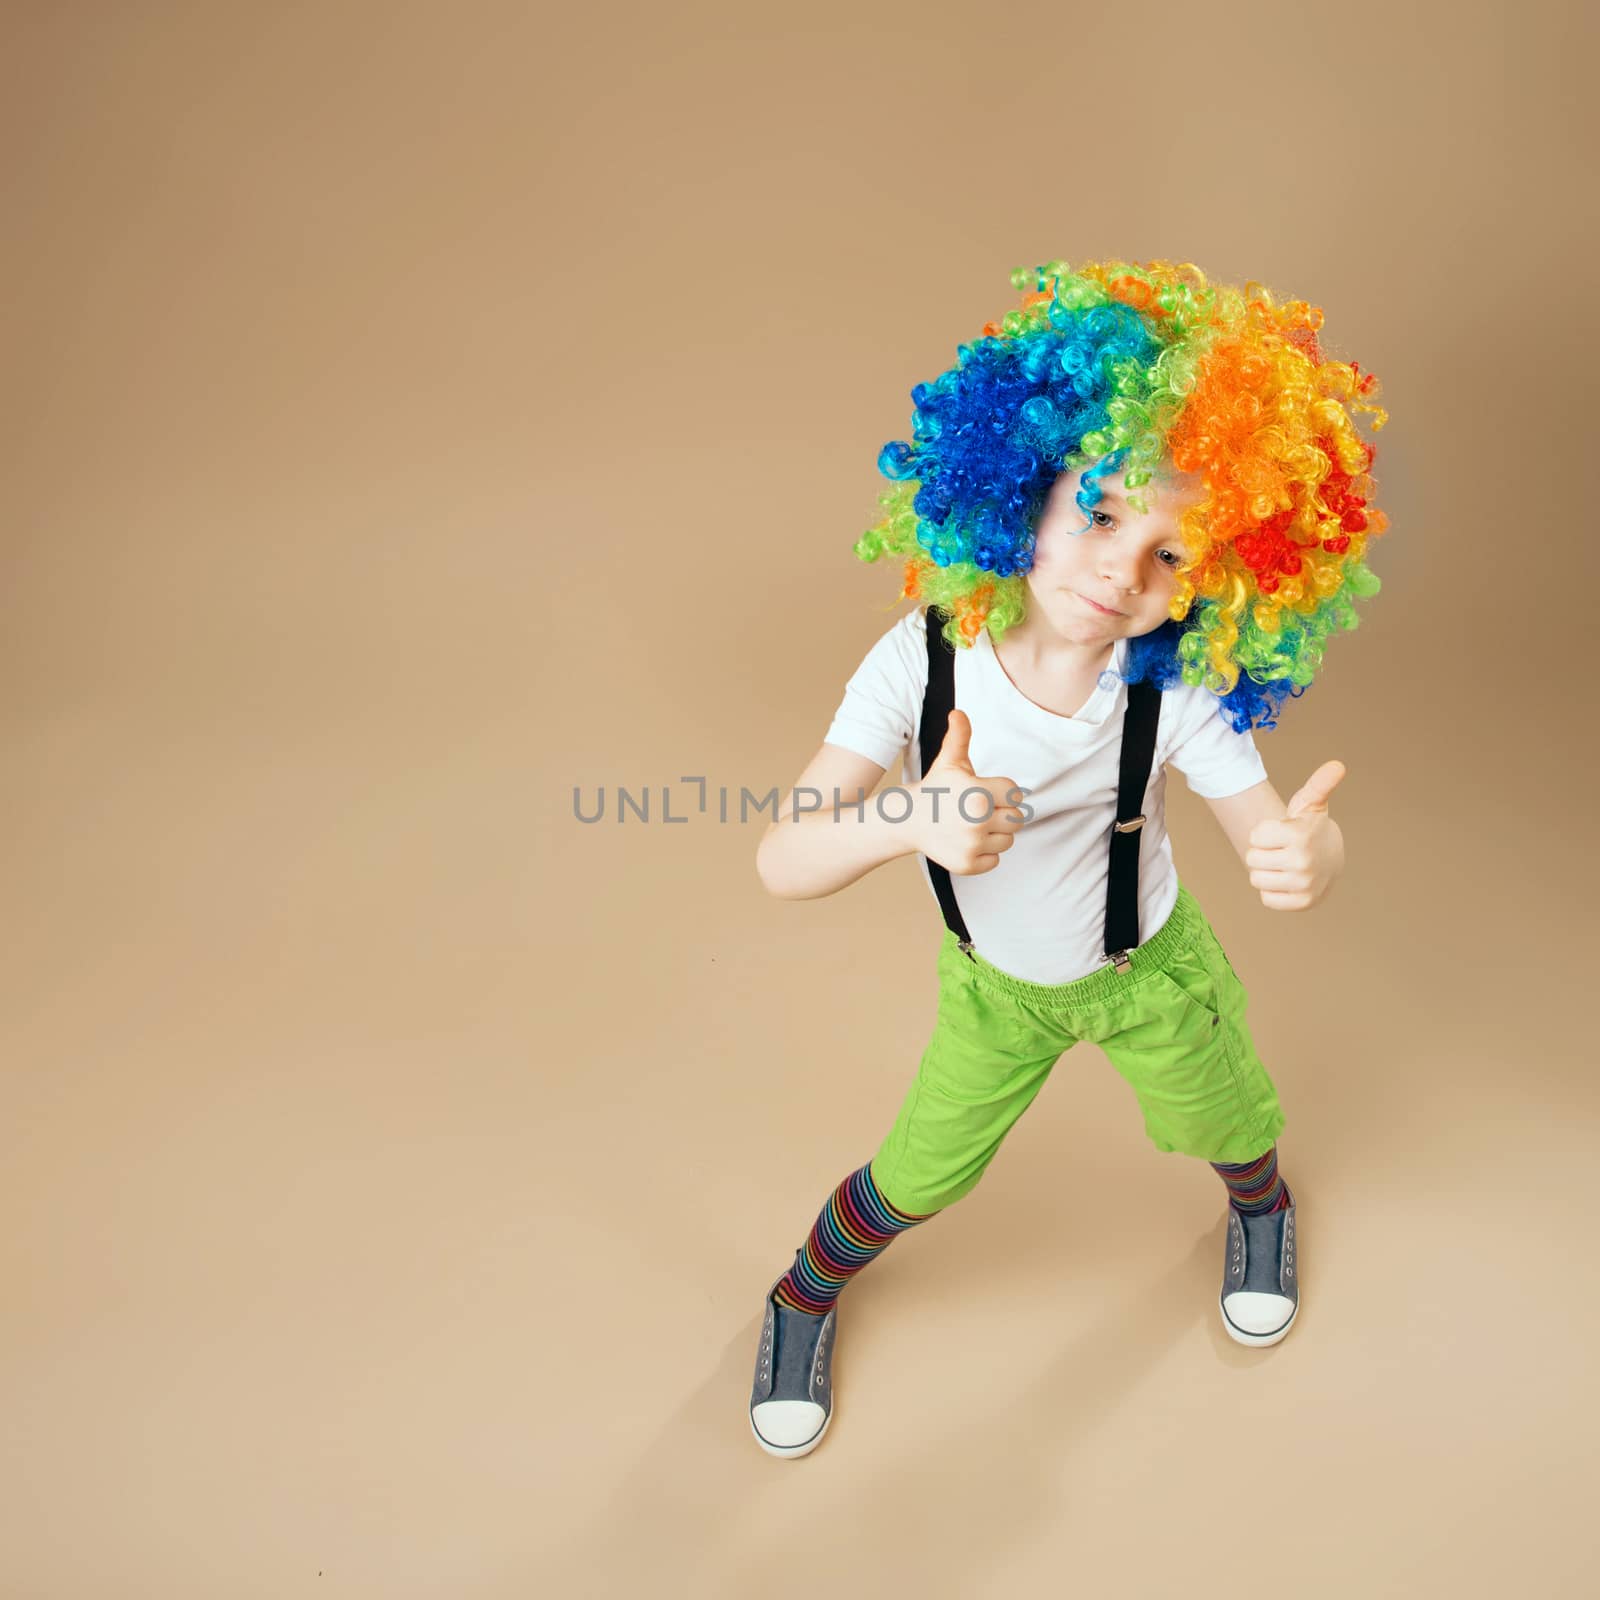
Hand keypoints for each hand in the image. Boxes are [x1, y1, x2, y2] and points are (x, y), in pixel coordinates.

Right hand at [912, 710, 1025, 875]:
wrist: (908, 820)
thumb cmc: (936, 787)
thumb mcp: (948, 761)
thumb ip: (960, 736)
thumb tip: (958, 713)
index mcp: (979, 793)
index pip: (1015, 794)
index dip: (1000, 792)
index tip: (982, 791)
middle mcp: (977, 821)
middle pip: (1016, 819)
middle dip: (1000, 813)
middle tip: (977, 809)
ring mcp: (972, 845)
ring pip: (1007, 841)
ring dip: (994, 834)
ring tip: (971, 825)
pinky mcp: (967, 865)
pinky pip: (994, 860)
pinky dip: (984, 854)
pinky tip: (965, 841)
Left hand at [1245, 760, 1345, 910]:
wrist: (1331, 860)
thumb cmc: (1310, 828)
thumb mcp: (1311, 804)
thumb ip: (1318, 784)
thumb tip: (1337, 765)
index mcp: (1299, 835)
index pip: (1254, 836)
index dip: (1264, 834)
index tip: (1280, 833)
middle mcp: (1303, 861)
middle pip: (1251, 859)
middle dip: (1262, 853)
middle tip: (1281, 851)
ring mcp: (1303, 884)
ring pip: (1256, 879)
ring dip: (1266, 872)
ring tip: (1283, 865)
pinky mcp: (1302, 903)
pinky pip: (1266, 898)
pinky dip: (1273, 892)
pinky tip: (1287, 881)